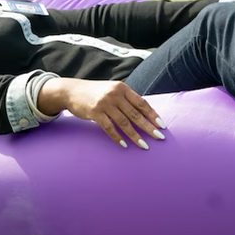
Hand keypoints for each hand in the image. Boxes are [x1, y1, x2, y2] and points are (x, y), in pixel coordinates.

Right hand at [38, 78, 166, 148]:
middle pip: (136, 114)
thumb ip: (126, 99)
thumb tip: (144, 112)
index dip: (153, 115)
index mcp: (122, 88)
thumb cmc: (95, 92)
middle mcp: (115, 94)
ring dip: (135, 136)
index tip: (162, 125)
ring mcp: (104, 103)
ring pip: (124, 123)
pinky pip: (109, 128)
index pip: (142, 103)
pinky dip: (117, 137)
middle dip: (149, 127)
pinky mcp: (94, 112)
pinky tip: (124, 145)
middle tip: (159, 137)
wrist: (71, 91)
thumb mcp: (112, 90)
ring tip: (144, 146)